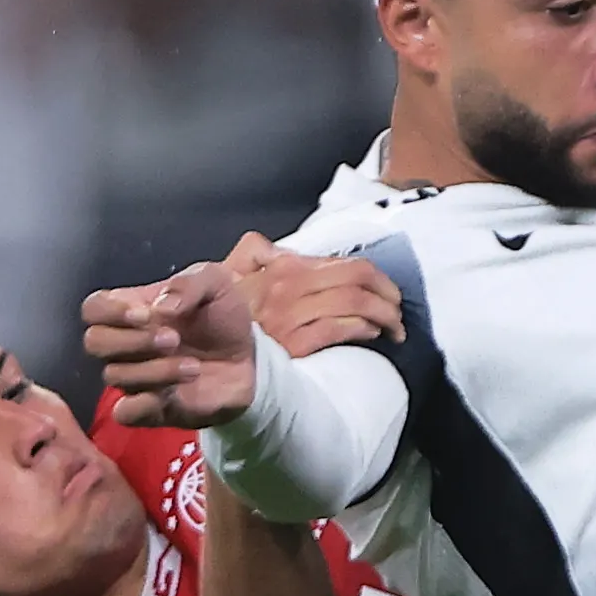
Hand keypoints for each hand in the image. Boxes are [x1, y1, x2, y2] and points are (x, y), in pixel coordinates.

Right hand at [83, 262, 261, 427]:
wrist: (251, 358)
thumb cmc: (222, 316)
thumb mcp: (214, 283)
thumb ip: (187, 283)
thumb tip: (160, 308)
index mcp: (130, 310)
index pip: (93, 309)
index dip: (109, 311)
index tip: (145, 314)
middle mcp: (125, 345)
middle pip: (95, 342)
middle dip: (133, 340)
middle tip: (174, 339)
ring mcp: (136, 379)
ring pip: (115, 376)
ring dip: (155, 370)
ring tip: (194, 366)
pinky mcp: (152, 409)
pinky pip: (125, 413)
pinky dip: (141, 405)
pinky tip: (172, 395)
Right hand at [222, 233, 403, 357]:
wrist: (197, 344)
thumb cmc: (218, 311)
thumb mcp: (230, 270)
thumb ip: (254, 252)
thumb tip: (276, 251)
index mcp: (285, 267)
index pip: (346, 264)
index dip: (377, 278)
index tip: (388, 293)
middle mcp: (292, 286)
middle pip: (359, 280)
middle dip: (388, 296)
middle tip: (398, 311)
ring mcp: (292, 315)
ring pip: (355, 305)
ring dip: (384, 317)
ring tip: (394, 329)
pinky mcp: (293, 344)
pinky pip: (337, 331)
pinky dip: (361, 331)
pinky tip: (371, 336)